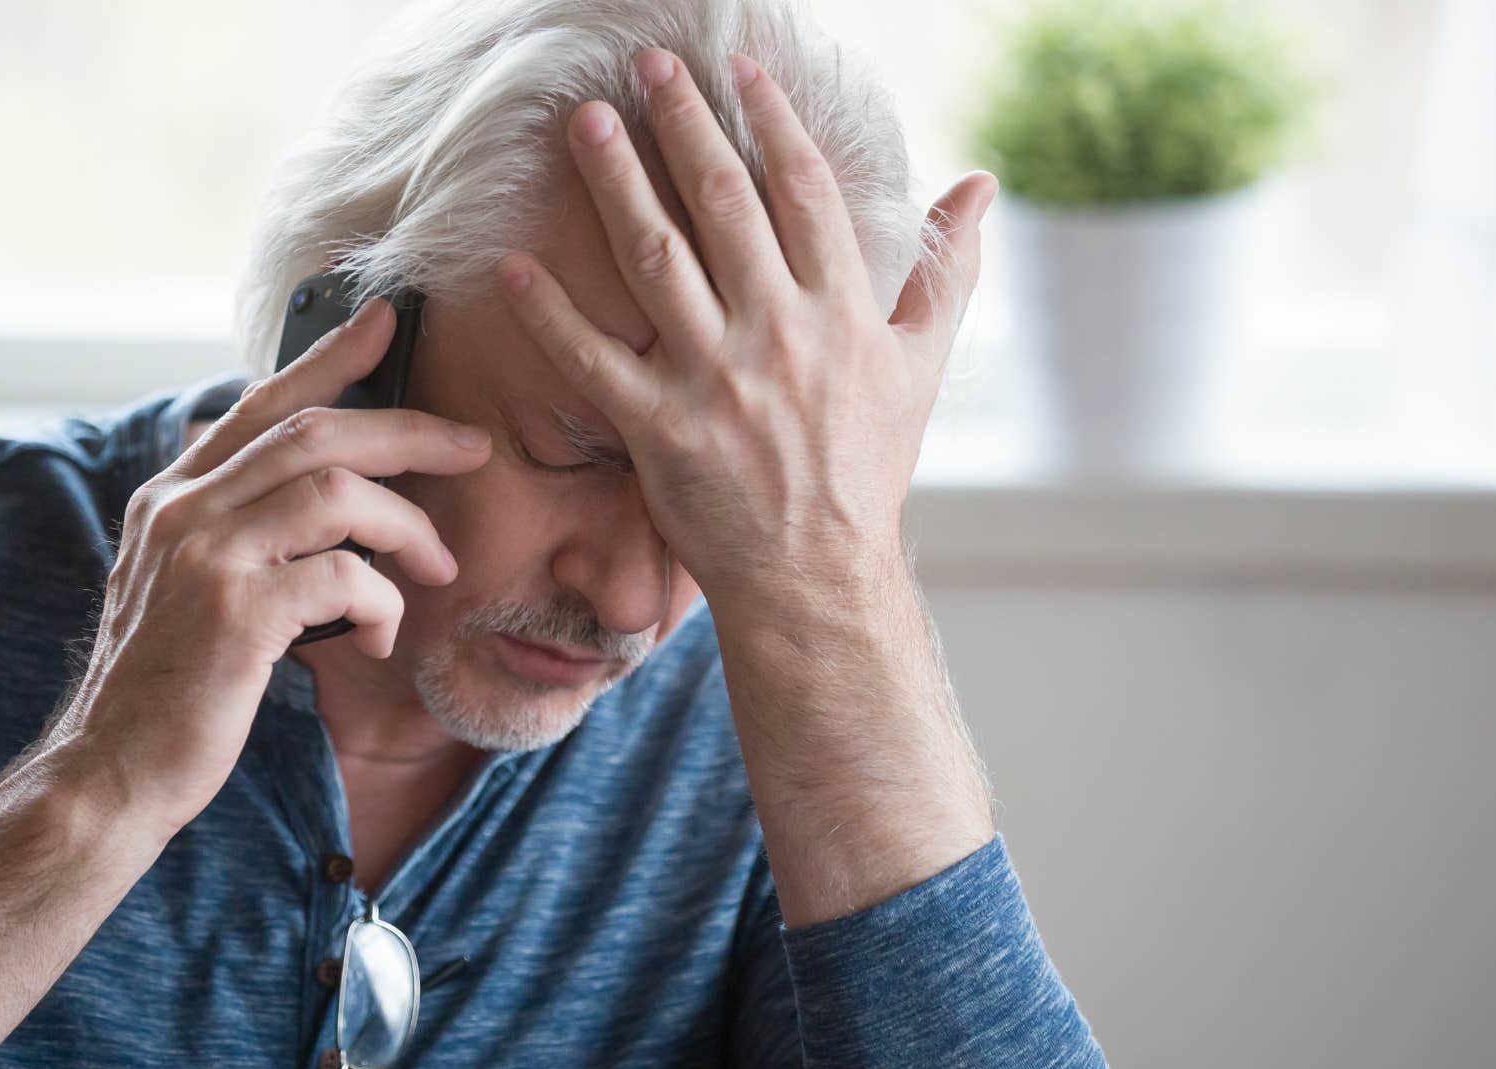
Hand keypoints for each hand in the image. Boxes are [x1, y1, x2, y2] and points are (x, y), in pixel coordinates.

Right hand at [57, 297, 491, 835]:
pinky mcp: (235, 612)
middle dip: (409, 430)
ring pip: (337, 491)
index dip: (328, 356)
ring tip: (438, 567)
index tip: (385, 319)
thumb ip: (235, 531)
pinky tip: (380, 640)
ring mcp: (204, 557)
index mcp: (174, 497)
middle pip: (315, 431)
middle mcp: (182, 511)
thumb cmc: (170, 687)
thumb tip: (314, 493)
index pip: (261, 403)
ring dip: (409, 525)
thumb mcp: (188, 588)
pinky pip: (344, 576)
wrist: (114, 772)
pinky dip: (383, 603)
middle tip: (474, 446)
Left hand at [495, 48, 994, 606]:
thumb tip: (979, 187)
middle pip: (721, 205)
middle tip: (645, 66)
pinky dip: (551, 313)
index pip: (801, 191)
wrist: (818, 575)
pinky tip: (515, 264)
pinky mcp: (658, 430)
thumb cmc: (869, 468)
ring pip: (655, 259)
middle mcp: (779, 335)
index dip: (769, 120)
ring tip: (585, 123)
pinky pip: (593, 361)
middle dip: (681, 124)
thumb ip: (948, 270)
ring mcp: (715, 381)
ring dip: (615, 184)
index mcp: (842, 312)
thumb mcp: (923, 366)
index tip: (738, 69)